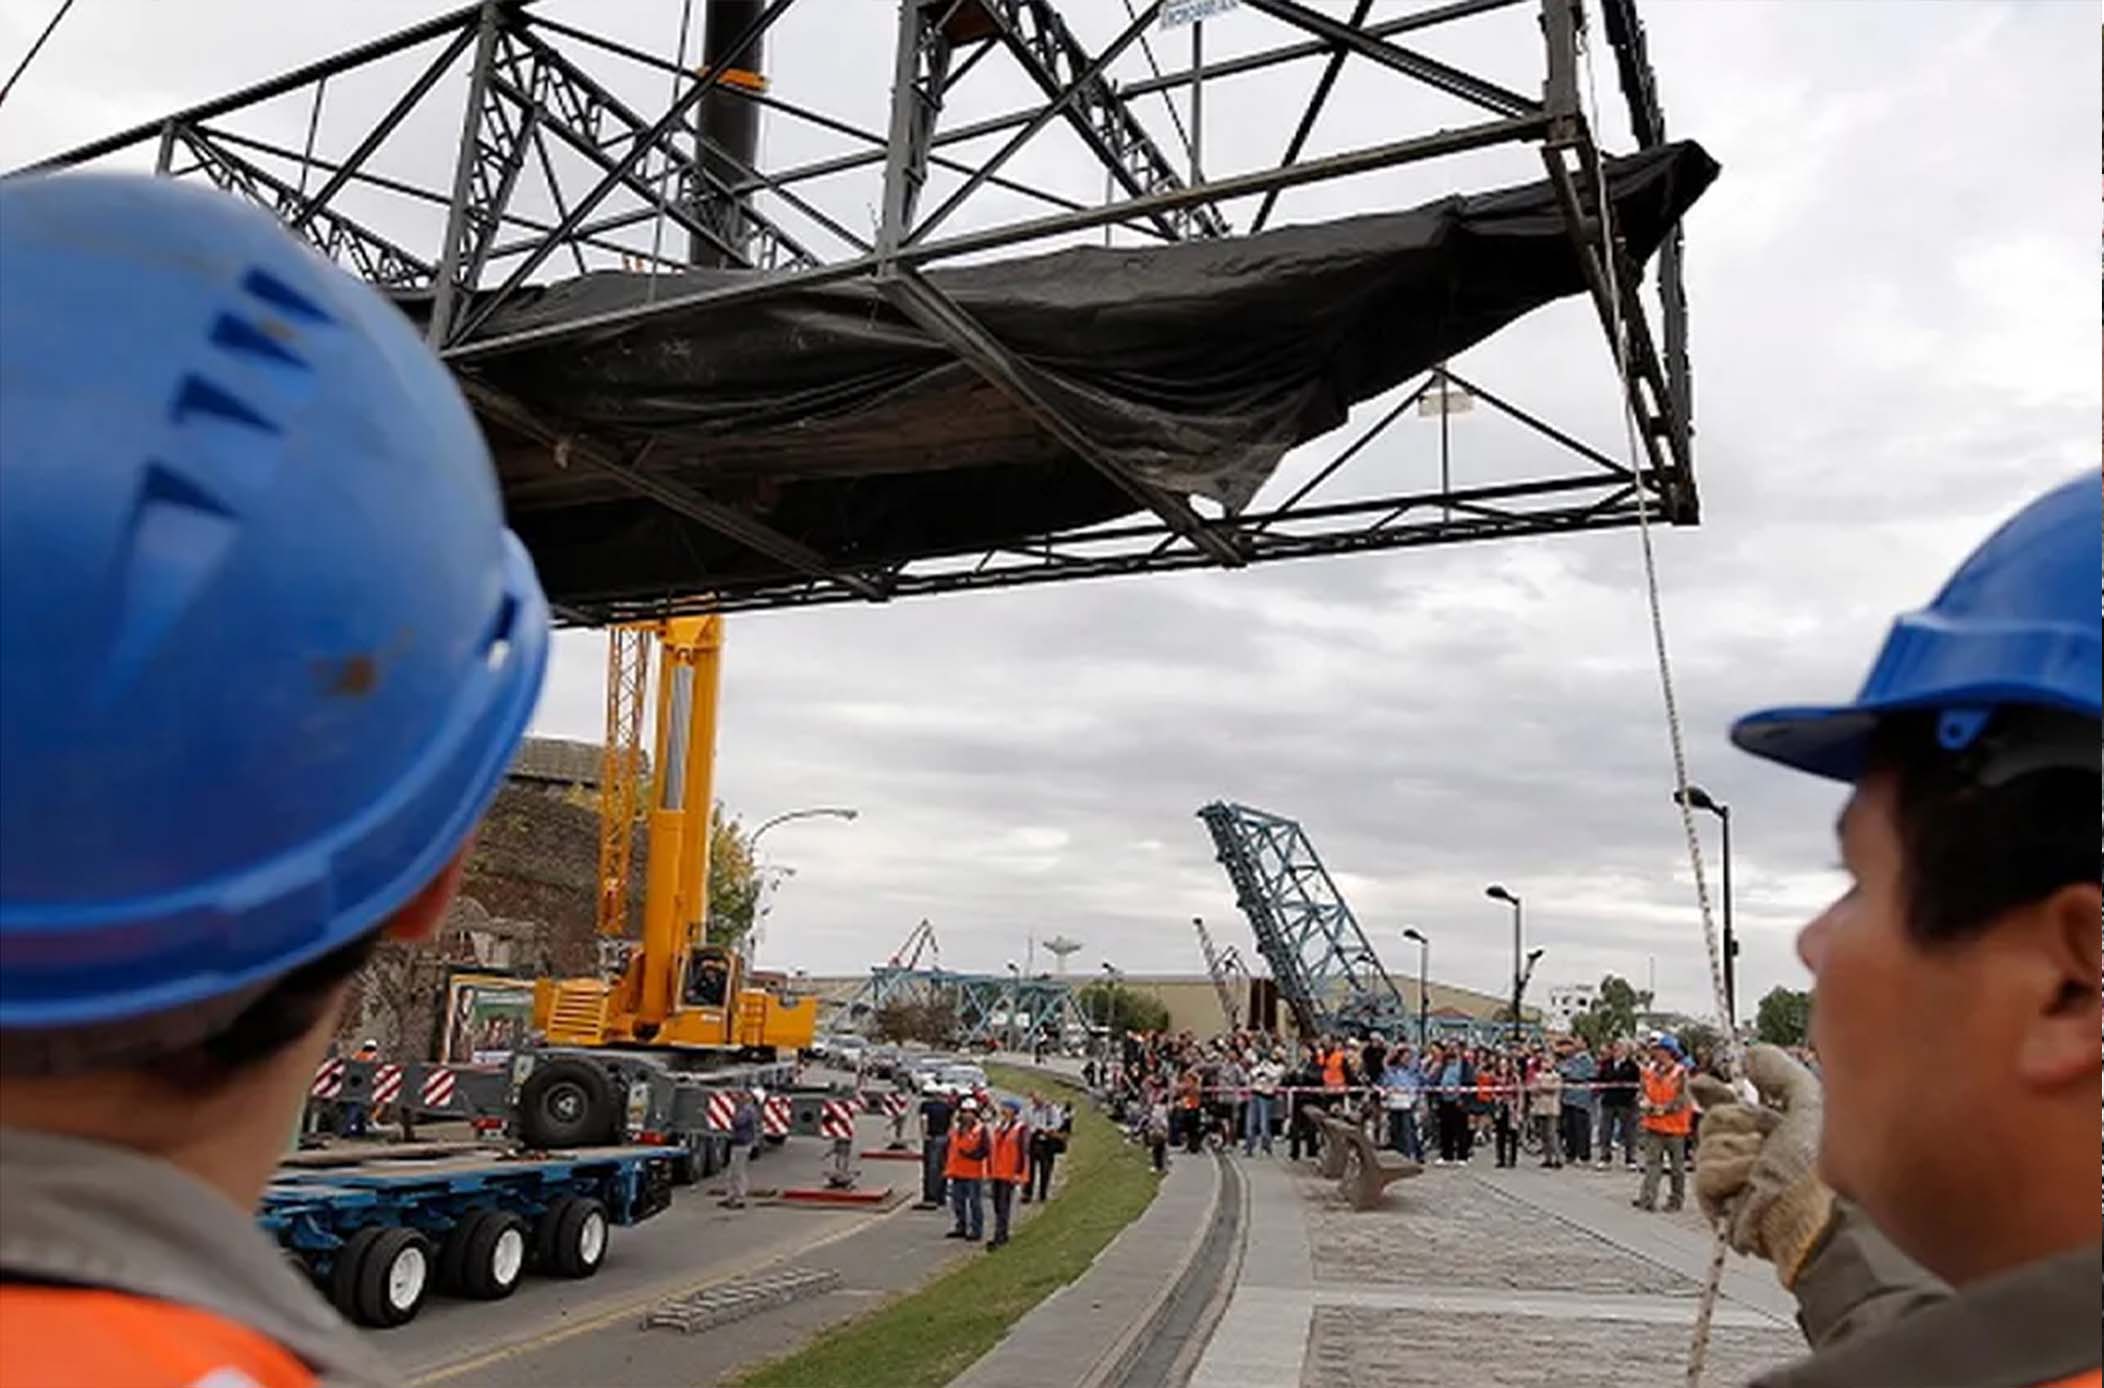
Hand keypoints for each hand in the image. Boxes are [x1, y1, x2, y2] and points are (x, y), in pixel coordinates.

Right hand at [1690, 1044, 1834, 1287]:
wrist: (1815, 1214)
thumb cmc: (1823, 1167)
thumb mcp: (1808, 1103)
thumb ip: (1780, 1072)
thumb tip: (1752, 1053)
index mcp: (1775, 1134)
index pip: (1733, 1106)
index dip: (1714, 1093)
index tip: (1702, 1082)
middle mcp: (1754, 1156)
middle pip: (1715, 1118)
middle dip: (1736, 1119)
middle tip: (1764, 1137)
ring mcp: (1736, 1181)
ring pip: (1709, 1141)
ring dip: (1737, 1148)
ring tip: (1764, 1167)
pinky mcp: (1720, 1204)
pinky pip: (1706, 1170)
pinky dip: (1729, 1173)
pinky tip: (1752, 1184)